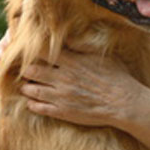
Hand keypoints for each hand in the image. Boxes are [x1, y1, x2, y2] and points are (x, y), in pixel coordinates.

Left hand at [20, 49, 141, 128]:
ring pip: (30, 90)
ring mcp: (61, 96)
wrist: (124, 103)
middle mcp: (62, 78)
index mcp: (71, 61)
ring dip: (26, 87)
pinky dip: (32, 104)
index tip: (30, 53)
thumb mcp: (101, 56)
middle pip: (31, 70)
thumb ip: (81, 46)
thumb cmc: (117, 77)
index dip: (32, 52)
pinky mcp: (63, 112)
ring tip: (28, 86)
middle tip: (26, 71)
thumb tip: (67, 38)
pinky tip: (33, 102)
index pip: (41, 52)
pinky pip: (38, 108)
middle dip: (25, 70)